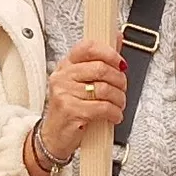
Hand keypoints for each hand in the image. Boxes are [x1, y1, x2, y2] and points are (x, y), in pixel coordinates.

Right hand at [39, 41, 126, 159]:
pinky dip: (114, 113)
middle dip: (119, 80)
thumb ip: (100, 60)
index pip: (87, 48)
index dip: (109, 53)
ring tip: (118, 105)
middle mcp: (63, 77)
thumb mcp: (82, 82)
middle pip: (100, 69)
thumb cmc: (70, 109)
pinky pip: (103, 107)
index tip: (120, 63)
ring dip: (119, 99)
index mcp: (66, 66)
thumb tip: (117, 38)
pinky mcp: (71, 110)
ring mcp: (65, 93)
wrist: (54, 137)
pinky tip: (114, 115)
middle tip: (122, 88)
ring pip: (105, 89)